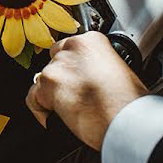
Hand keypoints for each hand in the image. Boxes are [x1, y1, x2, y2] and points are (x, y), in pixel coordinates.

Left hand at [25, 32, 147, 149]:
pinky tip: (57, 118)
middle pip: (55, 63)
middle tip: (76, 96)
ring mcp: (57, 67)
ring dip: (52, 95)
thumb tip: (89, 77)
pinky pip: (33, 98)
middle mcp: (71, 48)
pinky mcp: (47, 86)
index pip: (69, 48)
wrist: (127, 121)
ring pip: (44, 80)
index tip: (79, 79)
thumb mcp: (119, 71)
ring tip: (71, 110)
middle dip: (62, 80)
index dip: (73, 68)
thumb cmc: (129, 103)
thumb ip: (97, 67)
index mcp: (92, 41)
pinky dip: (41, 110)